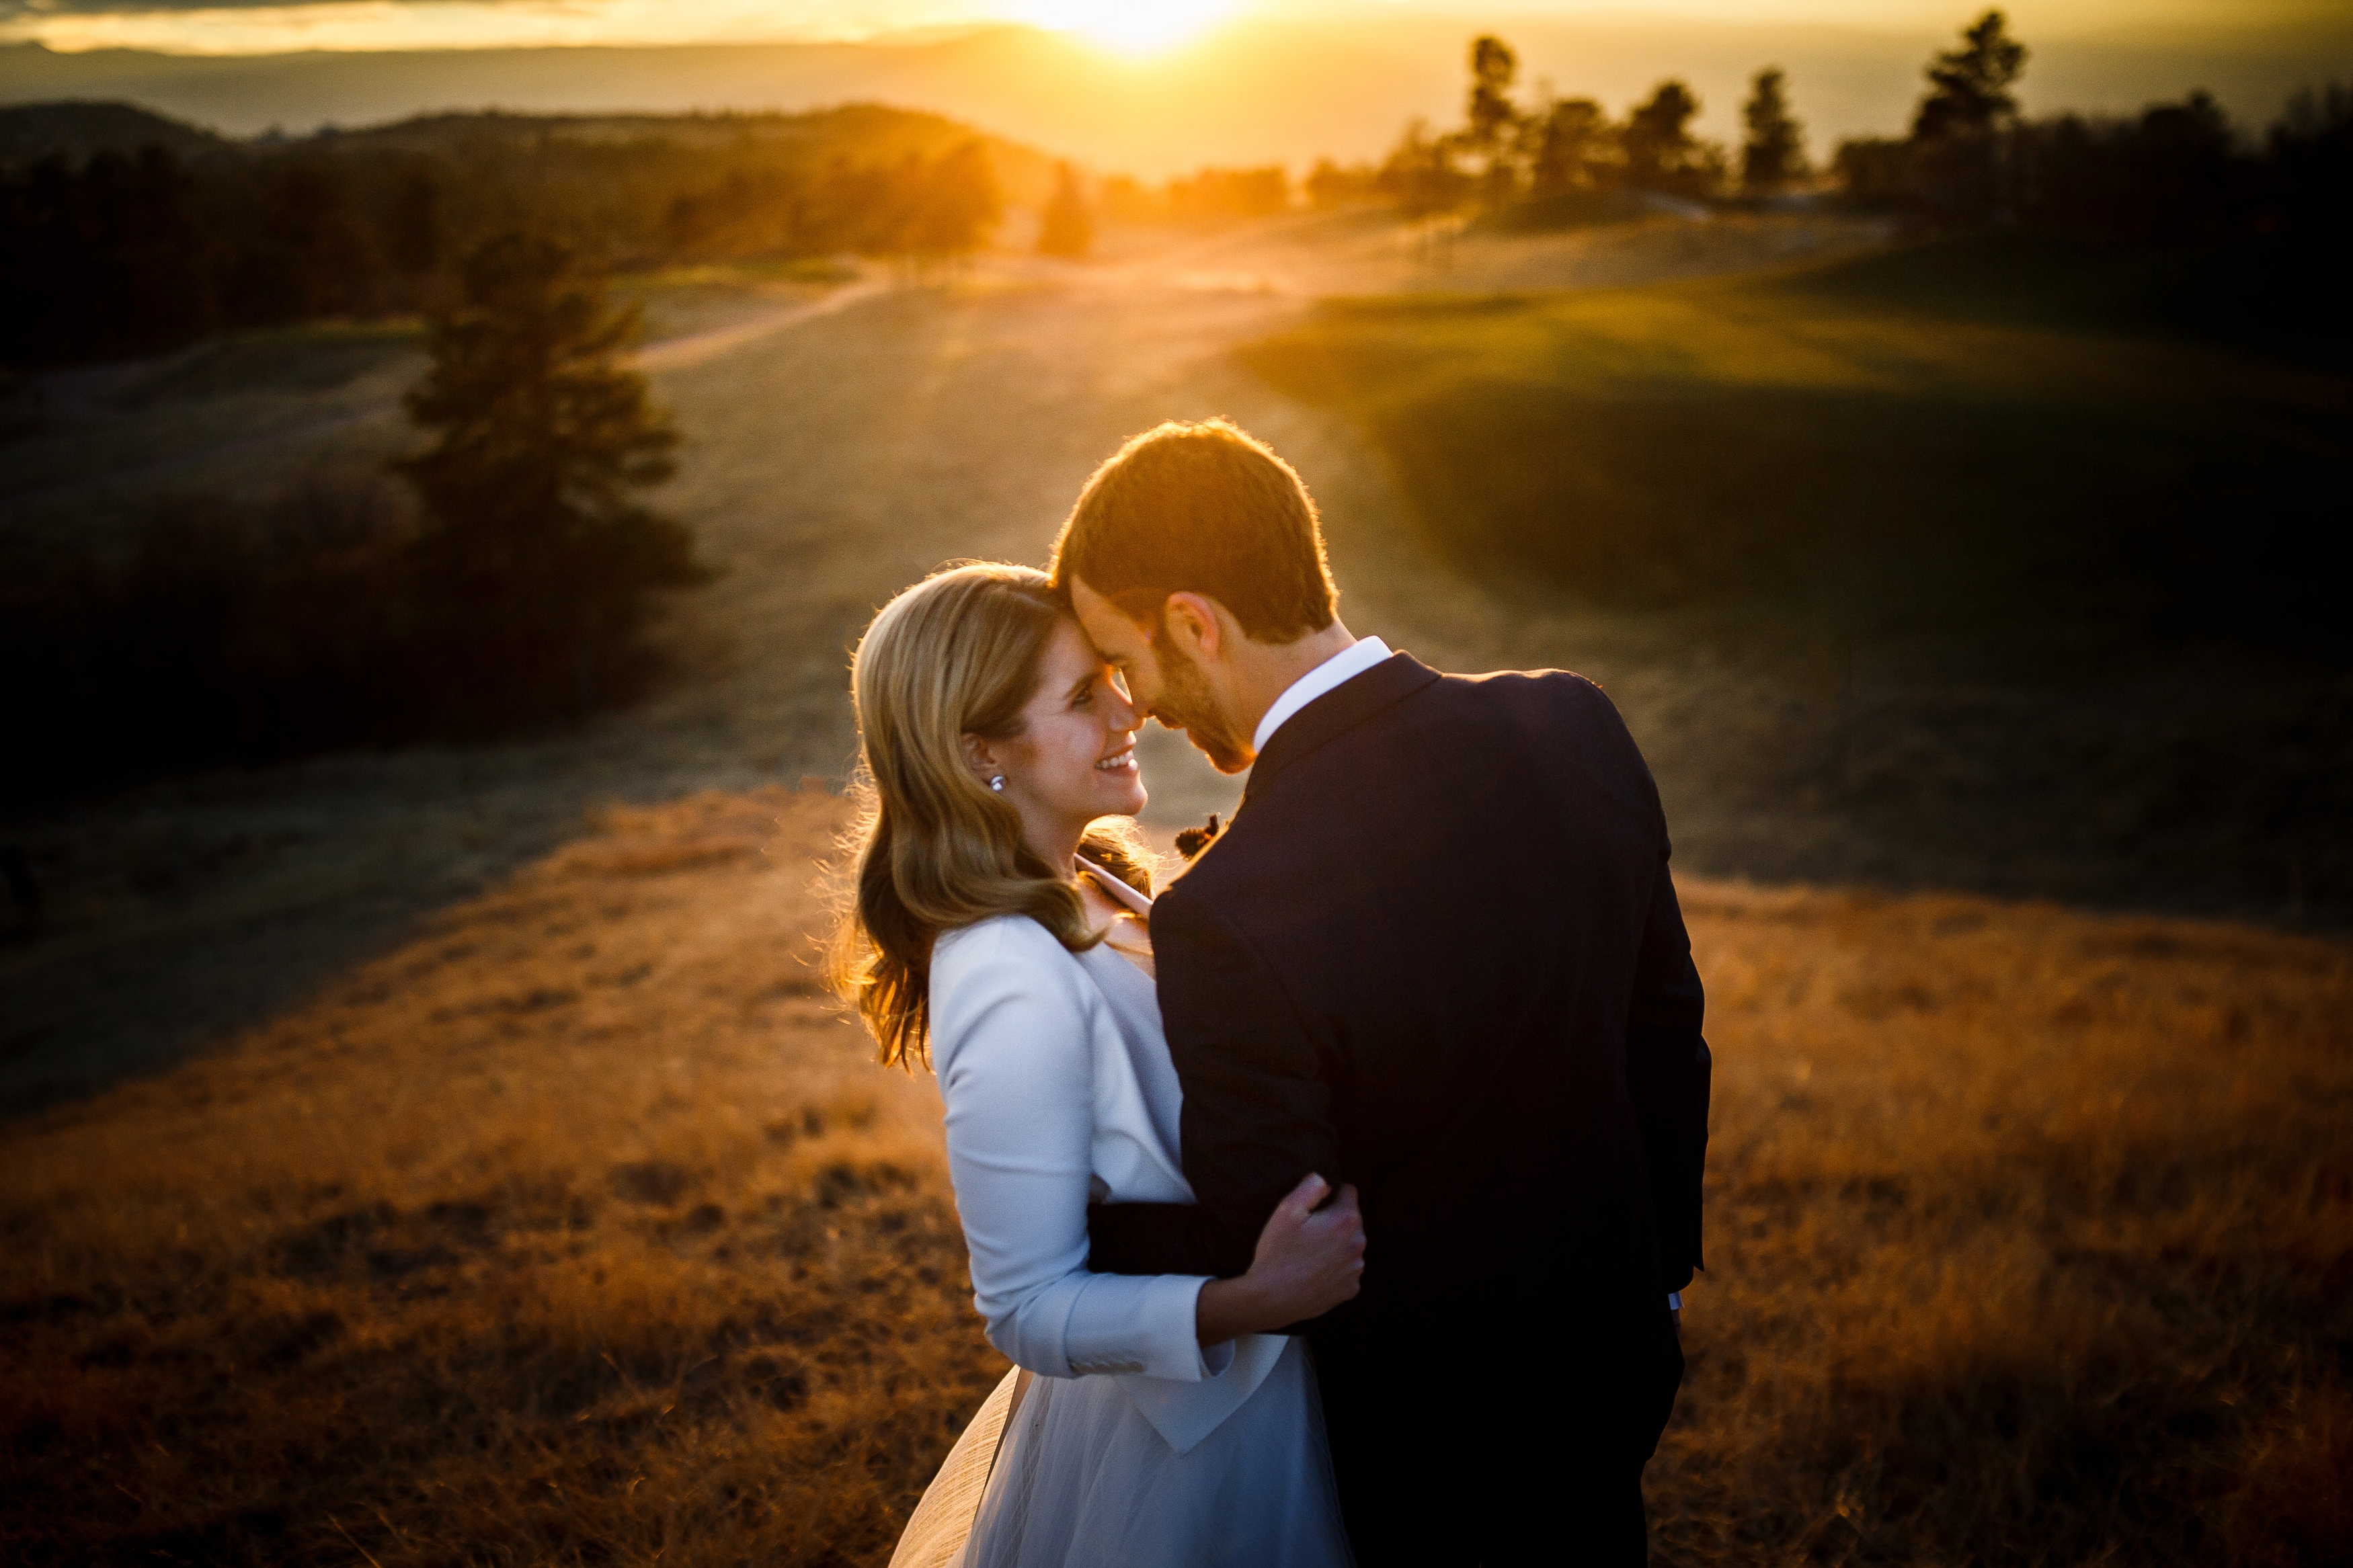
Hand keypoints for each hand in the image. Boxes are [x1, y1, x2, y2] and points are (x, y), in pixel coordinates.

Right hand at [1195, 1173, 1364, 1344]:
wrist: (1272, 1299)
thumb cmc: (1277, 1253)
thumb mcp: (1286, 1210)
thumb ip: (1310, 1187)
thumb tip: (1325, 1181)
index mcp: (1345, 1220)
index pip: (1350, 1192)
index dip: (1331, 1194)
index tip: (1315, 1206)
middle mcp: (1358, 1244)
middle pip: (1352, 1220)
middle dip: (1335, 1220)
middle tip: (1308, 1231)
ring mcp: (1355, 1270)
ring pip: (1350, 1245)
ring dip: (1337, 1244)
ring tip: (1310, 1253)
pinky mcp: (1349, 1289)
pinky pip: (1347, 1270)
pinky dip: (1336, 1267)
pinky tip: (1315, 1271)